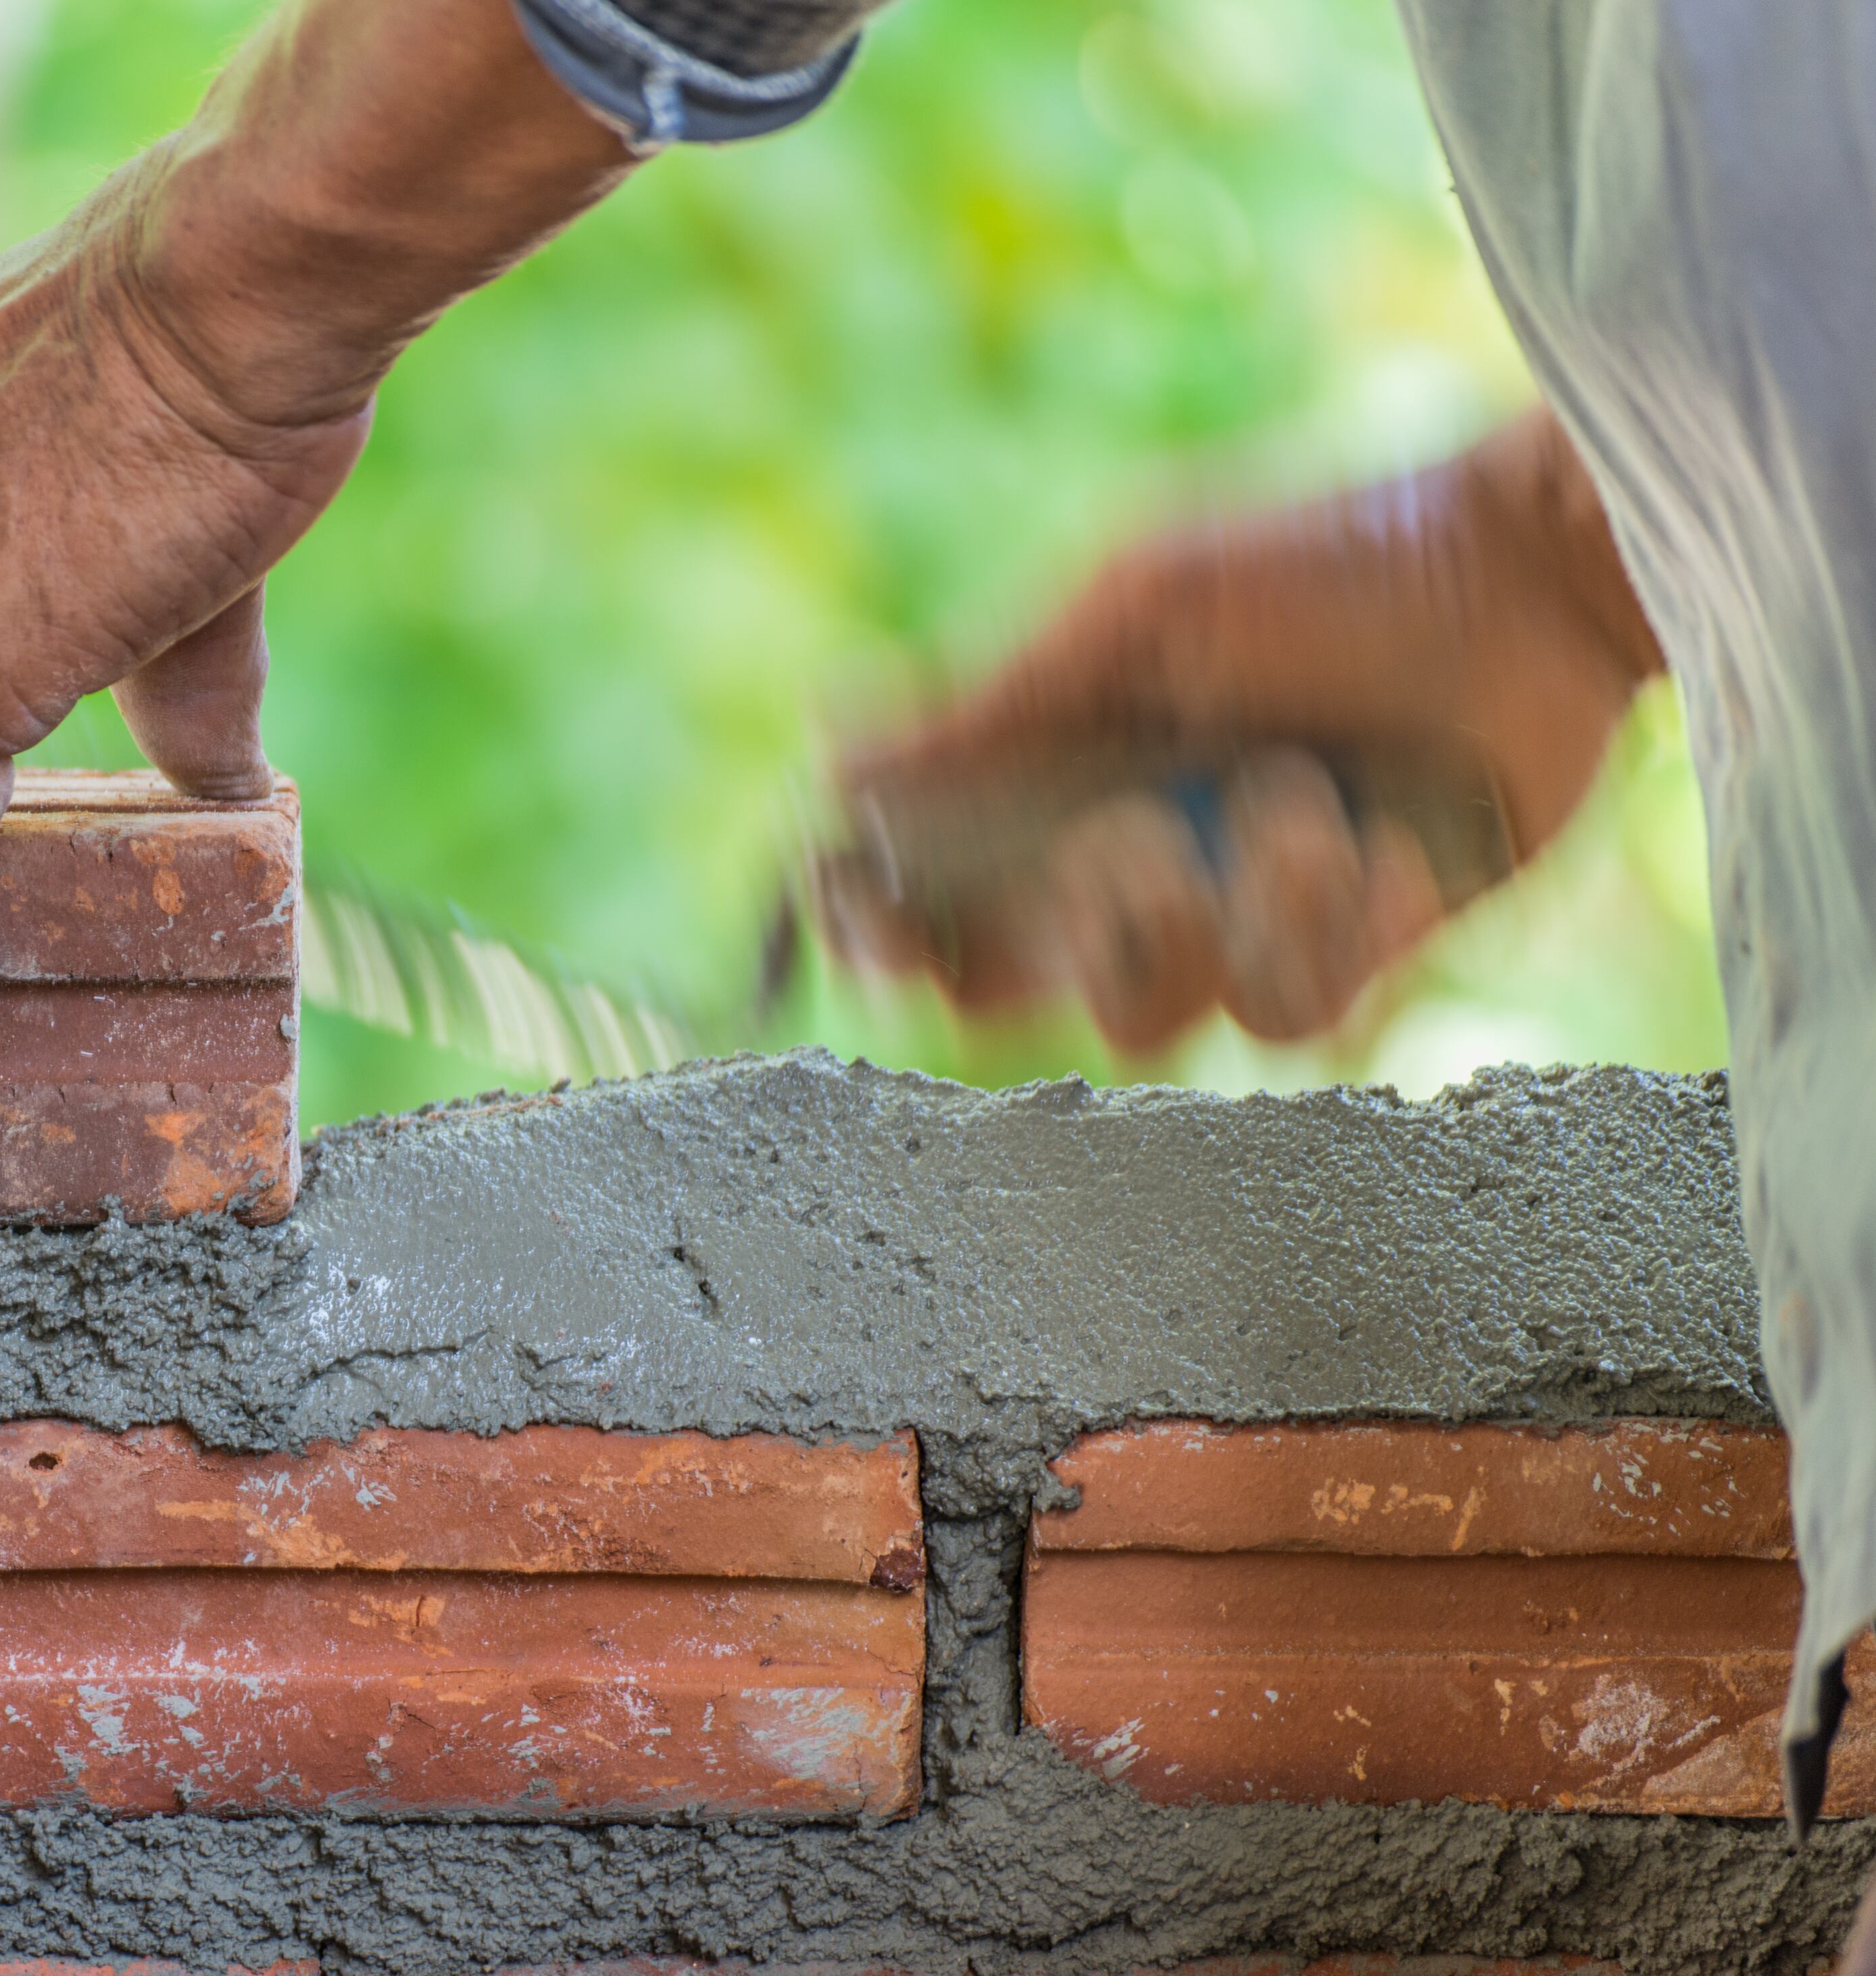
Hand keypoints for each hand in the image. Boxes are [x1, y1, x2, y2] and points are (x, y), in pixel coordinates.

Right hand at [826, 407, 1665, 1049]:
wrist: (1539, 586)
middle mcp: (1125, 863)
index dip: (877, 927)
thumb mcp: (1140, 603)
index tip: (876, 922)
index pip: (919, 890)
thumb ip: (991, 699)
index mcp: (1051, 776)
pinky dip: (1321, 924)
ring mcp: (1231, 920)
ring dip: (1216, 916)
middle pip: (1003, 991)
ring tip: (1297, 802)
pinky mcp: (1345, 959)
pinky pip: (1282, 1017)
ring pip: (1141, 1020)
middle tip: (1131, 845)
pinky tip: (1376, 836)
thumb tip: (831, 747)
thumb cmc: (1333, 560)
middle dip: (1053, 938)